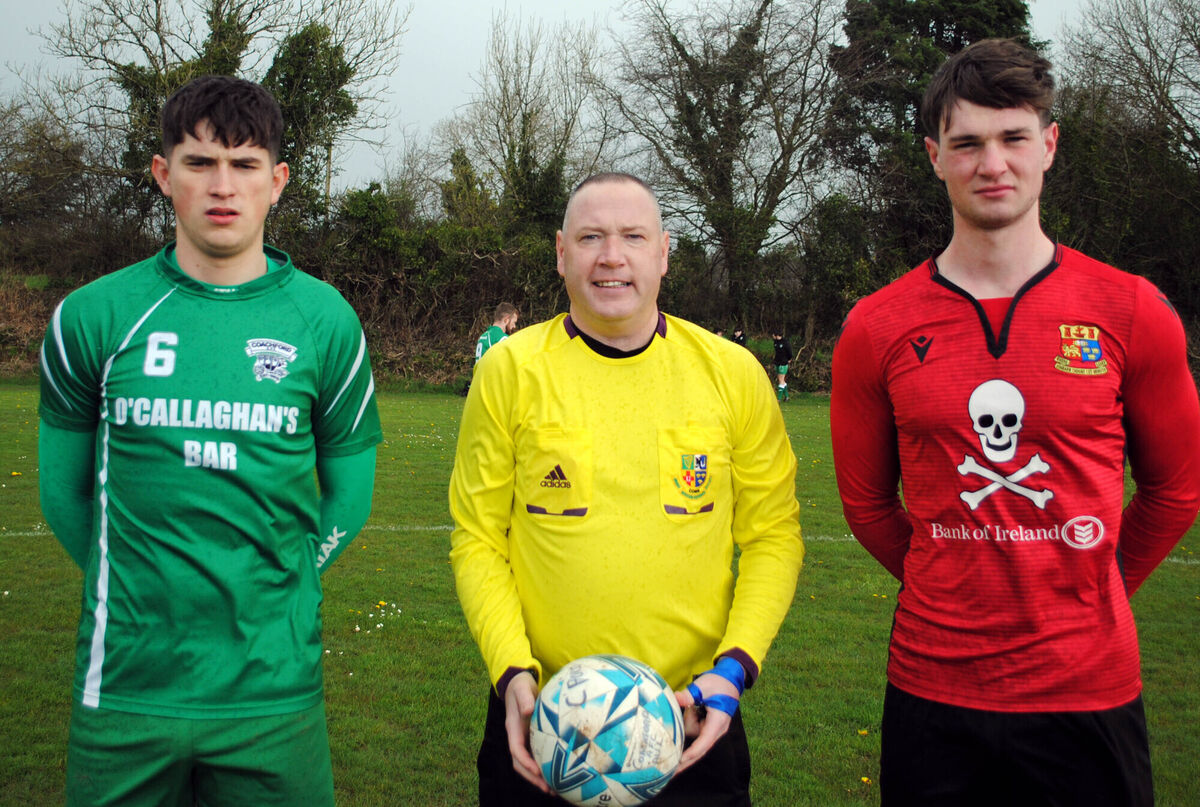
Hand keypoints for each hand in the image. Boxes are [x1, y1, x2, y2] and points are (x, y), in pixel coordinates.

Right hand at [504, 671, 550, 793]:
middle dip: (532, 778)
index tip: (537, 772)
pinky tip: (557, 773)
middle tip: (548, 789)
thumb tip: (529, 710)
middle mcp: (516, 736)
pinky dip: (544, 767)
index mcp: (512, 728)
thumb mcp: (521, 688)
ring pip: (527, 763)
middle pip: (520, 763)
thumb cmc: (521, 685)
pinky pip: (535, 756)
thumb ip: (524, 698)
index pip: (516, 750)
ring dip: (538, 777)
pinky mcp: (531, 738)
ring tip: (554, 790)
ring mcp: (523, 739)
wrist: (519, 682)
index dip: (525, 762)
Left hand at [673, 671, 739, 772]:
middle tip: (670, 772)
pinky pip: (693, 729)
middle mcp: (715, 730)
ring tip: (694, 703)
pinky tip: (690, 711)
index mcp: (717, 723)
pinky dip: (688, 721)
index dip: (692, 753)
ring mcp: (711, 729)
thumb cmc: (719, 683)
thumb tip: (675, 698)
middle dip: (685, 760)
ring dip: (687, 720)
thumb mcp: (703, 686)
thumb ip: (689, 695)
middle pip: (698, 747)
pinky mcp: (707, 726)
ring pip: (692, 733)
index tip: (680, 761)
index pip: (704, 742)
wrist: (730, 680)